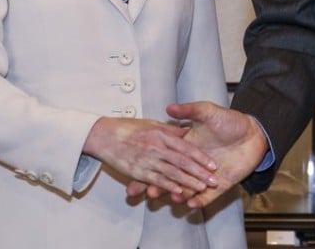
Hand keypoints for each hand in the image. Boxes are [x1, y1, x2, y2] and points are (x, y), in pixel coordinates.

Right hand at [83, 117, 217, 196]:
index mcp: (162, 134)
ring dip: (188, 182)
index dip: (200, 157)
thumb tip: (186, 132)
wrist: (101, 133)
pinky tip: (179, 191)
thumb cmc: (126, 127)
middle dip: (199, 172)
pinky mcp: (137, 171)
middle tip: (213, 180)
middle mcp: (156, 147)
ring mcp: (147, 160)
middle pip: (183, 162)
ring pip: (172, 173)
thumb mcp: (152, 123)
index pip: (186, 147)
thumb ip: (170, 129)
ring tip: (201, 188)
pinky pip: (155, 180)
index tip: (212, 165)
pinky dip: (168, 186)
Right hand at [128, 101, 268, 206]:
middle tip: (150, 192)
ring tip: (173, 197)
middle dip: (161, 187)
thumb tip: (169, 107)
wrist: (254, 133)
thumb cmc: (231, 121)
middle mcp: (194, 164)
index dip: (154, 166)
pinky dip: (198, 201)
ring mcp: (206, 176)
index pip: (168, 159)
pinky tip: (191, 203)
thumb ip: (190, 110)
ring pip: (188, 189)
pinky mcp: (220, 185)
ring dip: (179, 195)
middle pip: (173, 178)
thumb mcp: (209, 112)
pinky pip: (207, 197)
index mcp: (187, 147)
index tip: (140, 173)